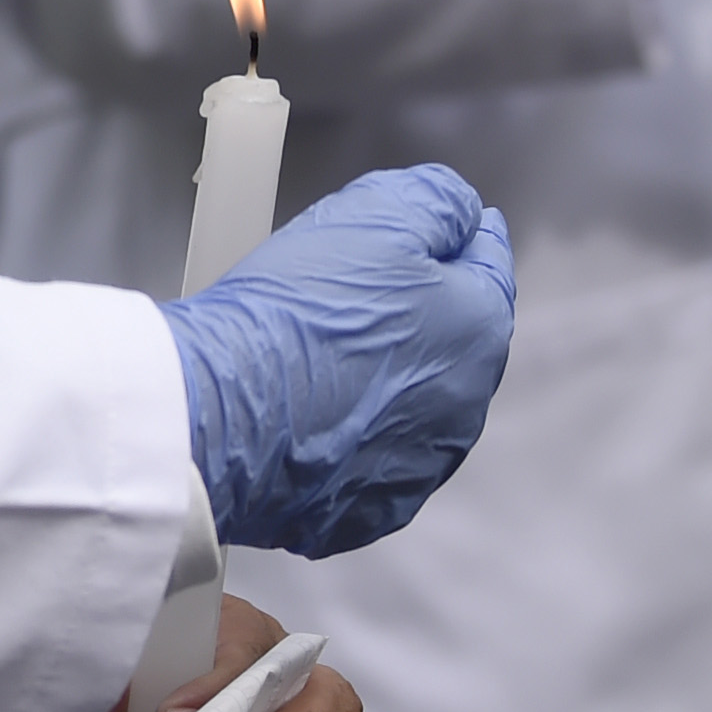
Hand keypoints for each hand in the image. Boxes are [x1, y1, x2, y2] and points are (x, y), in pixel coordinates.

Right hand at [158, 165, 513, 558]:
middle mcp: (464, 406)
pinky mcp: (365, 510)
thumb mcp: (375, 212)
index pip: (488, 267)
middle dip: (418, 313)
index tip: (447, 230)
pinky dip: (344, 436)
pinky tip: (304, 414)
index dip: (461, 239)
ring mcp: (417, 467)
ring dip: (382, 379)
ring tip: (319, 357)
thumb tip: (461, 210)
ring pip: (410, 406)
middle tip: (358, 291)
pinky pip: (365, 462)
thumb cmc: (295, 315)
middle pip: (450, 342)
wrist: (222, 415)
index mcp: (479, 329)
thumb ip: (436, 201)